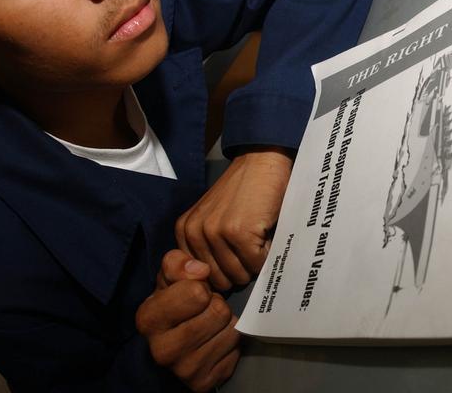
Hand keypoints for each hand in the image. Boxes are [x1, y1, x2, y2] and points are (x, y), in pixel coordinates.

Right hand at [136, 250, 240, 391]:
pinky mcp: (204, 383)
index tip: (194, 293)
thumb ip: (179, 262)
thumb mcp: (170, 275)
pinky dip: (231, 343)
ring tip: (210, 325)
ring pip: (231, 331)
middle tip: (204, 310)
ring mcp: (183, 370)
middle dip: (216, 304)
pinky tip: (215, 342)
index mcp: (148, 319)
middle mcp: (162, 350)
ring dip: (226, 323)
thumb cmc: (174, 301)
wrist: (174, 338)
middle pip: (218, 312)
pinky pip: (236, 351)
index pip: (197, 293)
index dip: (201, 287)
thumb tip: (201, 270)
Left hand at [175, 148, 292, 289]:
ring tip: (258, 237)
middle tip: (251, 245)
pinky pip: (256, 264)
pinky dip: (267, 253)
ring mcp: (215, 232)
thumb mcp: (215, 219)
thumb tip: (214, 291)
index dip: (224, 272)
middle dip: (240, 269)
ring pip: (239, 274)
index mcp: (185, 232)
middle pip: (221, 281)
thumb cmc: (245, 192)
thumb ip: (208, 249)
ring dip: (255, 262)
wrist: (262, 161)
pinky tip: (265, 232)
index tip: (236, 256)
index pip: (201, 278)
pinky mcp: (238, 232)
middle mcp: (194, 233)